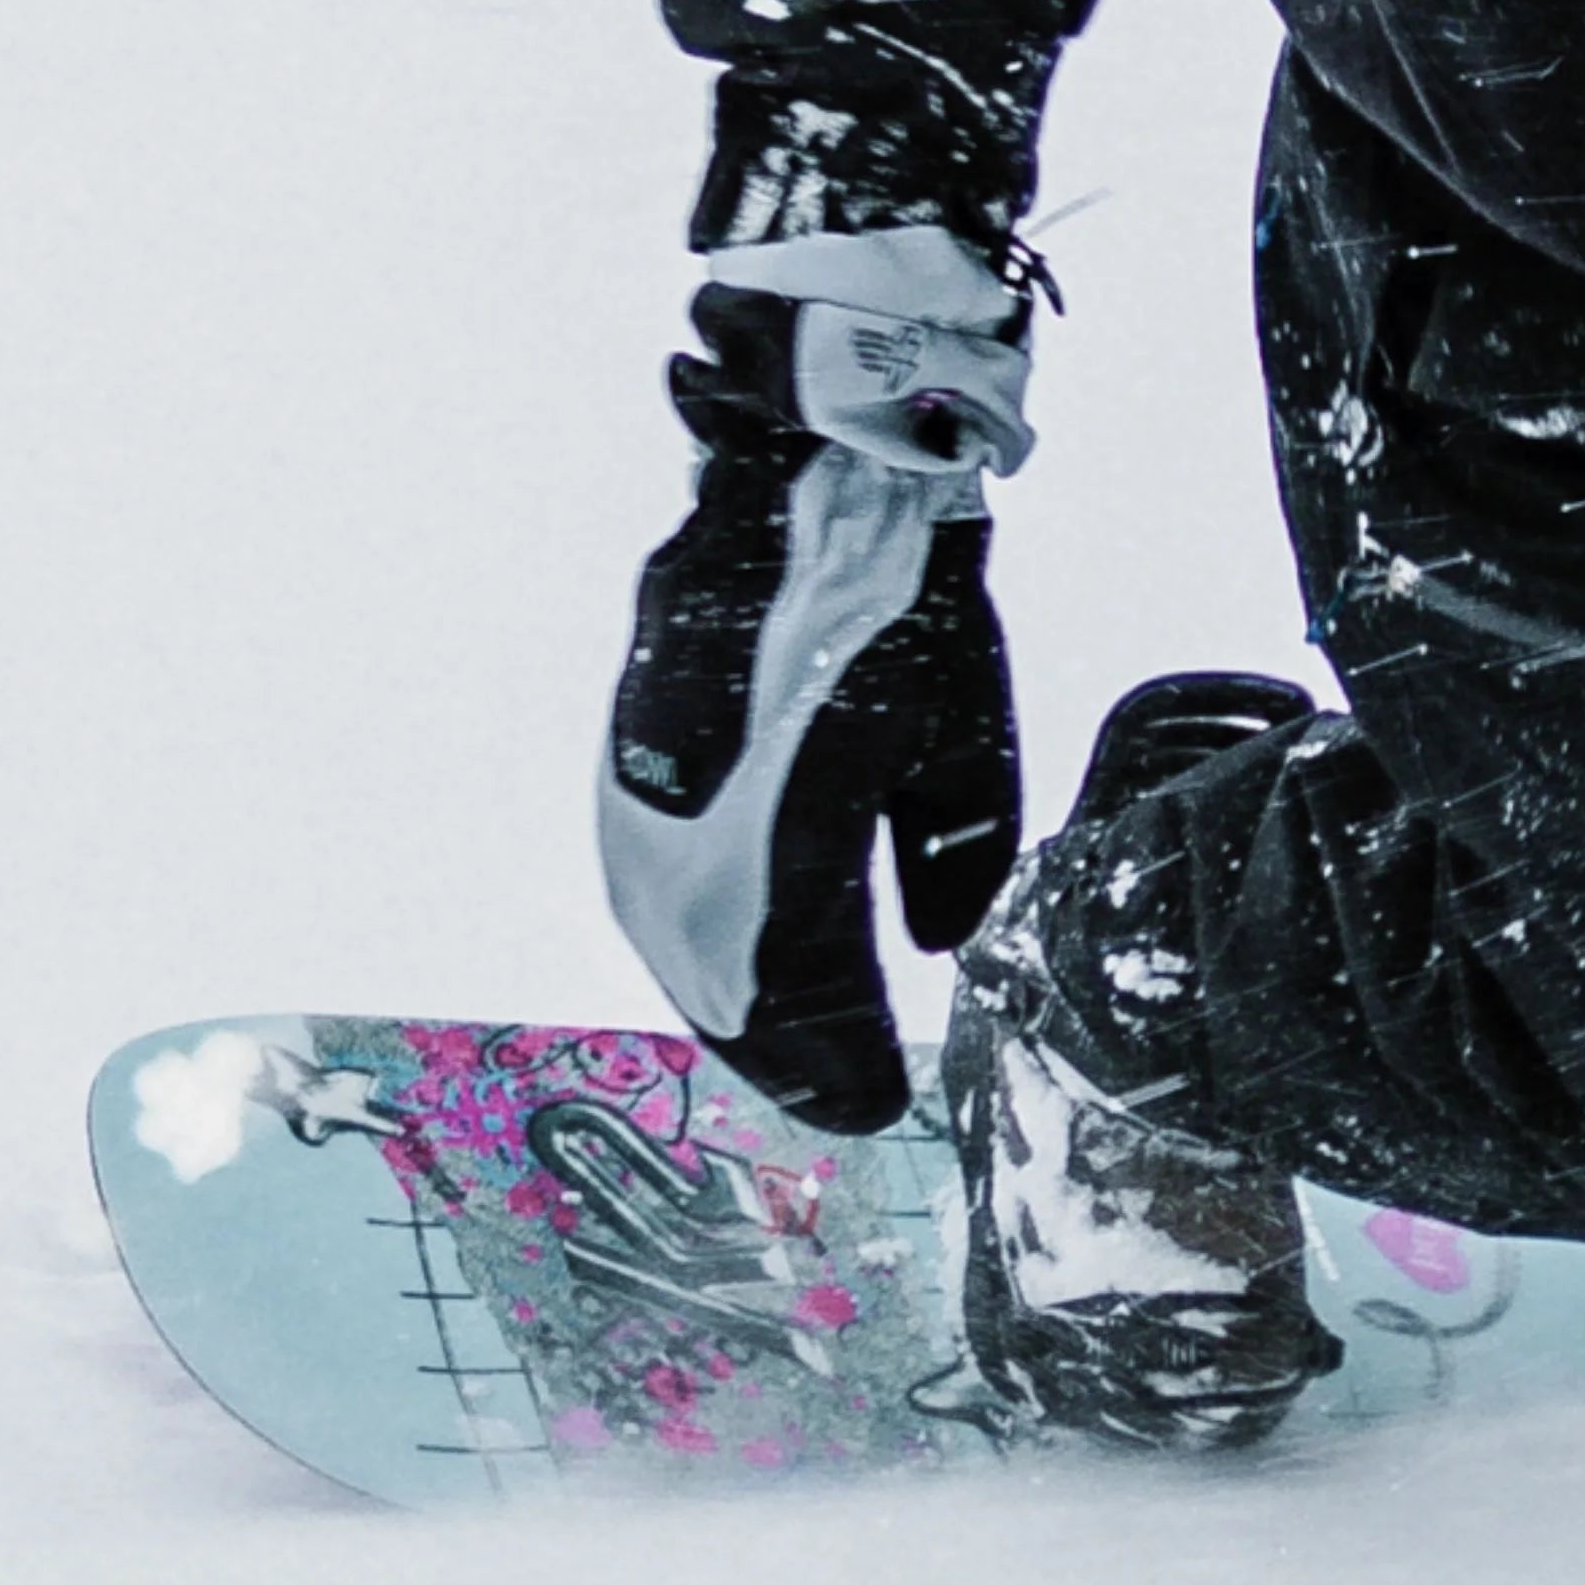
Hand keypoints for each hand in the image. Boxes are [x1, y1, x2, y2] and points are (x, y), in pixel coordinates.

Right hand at [597, 226, 1036, 1131]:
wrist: (799, 475)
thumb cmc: (902, 601)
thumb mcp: (964, 736)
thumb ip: (955, 855)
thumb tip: (934, 946)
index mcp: (782, 853)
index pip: (806, 1006)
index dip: (843, 1069)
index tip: (884, 1108)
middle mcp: (687, 853)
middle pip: (726, 1003)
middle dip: (788, 1059)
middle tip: (843, 1094)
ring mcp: (637, 812)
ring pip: (675, 957)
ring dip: (734, 1014)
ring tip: (795, 1049)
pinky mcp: (620, 773)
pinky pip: (649, 896)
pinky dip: (693, 946)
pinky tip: (733, 962)